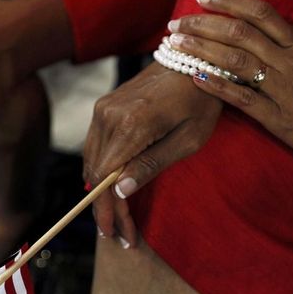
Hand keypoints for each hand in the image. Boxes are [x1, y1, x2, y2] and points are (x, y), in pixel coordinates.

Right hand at [83, 61, 222, 246]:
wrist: (195, 58)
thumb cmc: (201, 100)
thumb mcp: (187, 139)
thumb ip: (151, 165)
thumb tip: (120, 191)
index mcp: (131, 125)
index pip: (106, 179)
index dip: (109, 212)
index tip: (120, 235)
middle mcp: (108, 116)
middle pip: (95, 174)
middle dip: (105, 209)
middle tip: (120, 234)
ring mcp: (103, 108)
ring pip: (91, 162)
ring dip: (101, 192)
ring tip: (117, 218)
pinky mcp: (104, 106)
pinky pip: (95, 146)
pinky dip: (100, 171)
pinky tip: (112, 189)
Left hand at [169, 0, 292, 167]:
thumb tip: (280, 27)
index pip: (261, 13)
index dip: (230, 2)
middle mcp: (291, 62)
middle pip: (241, 33)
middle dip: (204, 25)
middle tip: (177, 24)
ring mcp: (285, 90)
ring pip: (237, 62)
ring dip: (203, 50)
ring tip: (177, 45)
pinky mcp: (280, 119)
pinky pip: (244, 99)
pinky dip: (218, 87)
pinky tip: (195, 77)